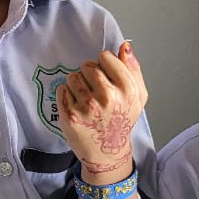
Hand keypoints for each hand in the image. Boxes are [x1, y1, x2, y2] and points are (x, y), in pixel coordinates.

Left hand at [56, 44, 147, 177]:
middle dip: (89, 76)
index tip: (106, 77)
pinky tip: (76, 108)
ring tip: (86, 100)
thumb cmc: (120, 121)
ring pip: (73, 77)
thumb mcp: (136, 96)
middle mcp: (108, 97)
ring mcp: (88, 107)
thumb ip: (132, 69)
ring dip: (77, 85)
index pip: (105, 57)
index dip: (103, 65)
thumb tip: (125, 46)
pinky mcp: (70, 115)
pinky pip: (62, 90)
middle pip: (87, 66)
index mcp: (127, 89)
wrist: (106, 152)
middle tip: (95, 93)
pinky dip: (66, 97)